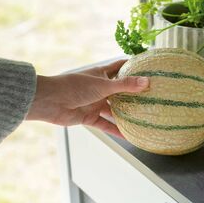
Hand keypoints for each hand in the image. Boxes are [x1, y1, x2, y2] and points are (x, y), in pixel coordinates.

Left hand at [25, 60, 148, 136]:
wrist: (50, 102)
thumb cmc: (73, 87)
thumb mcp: (103, 85)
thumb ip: (125, 85)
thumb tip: (147, 82)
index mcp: (101, 74)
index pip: (120, 67)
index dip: (132, 66)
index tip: (148, 67)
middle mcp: (99, 88)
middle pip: (120, 91)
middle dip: (134, 94)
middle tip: (153, 97)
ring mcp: (95, 103)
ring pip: (115, 110)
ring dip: (127, 114)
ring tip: (144, 118)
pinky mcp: (90, 117)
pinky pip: (106, 125)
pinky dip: (116, 130)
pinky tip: (129, 136)